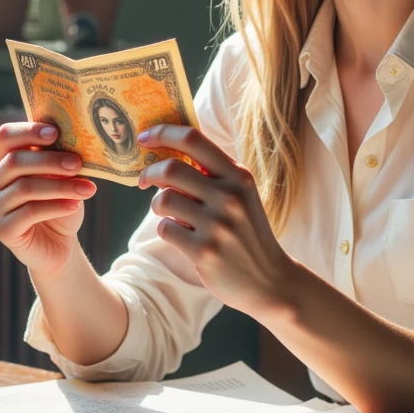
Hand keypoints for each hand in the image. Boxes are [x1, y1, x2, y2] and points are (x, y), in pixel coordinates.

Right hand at [0, 122, 96, 276]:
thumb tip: (76, 139)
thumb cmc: (59, 204)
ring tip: (87, 188)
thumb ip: (60, 159)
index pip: (6, 137)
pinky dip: (56, 206)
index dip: (28, 131)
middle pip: (15, 161)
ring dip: (60, 186)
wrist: (59, 244)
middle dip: (50, 161)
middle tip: (78, 163)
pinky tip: (75, 205)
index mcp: (2, 162)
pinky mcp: (2, 230)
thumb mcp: (61, 178)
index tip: (55, 132)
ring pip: (25, 188)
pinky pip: (29, 213)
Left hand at [136, 125, 294, 317]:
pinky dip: (165, 229)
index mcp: (238, 176)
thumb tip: (169, 150)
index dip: (163, 133)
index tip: (145, 137)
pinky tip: (180, 235)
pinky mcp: (204, 251)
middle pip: (171, 168)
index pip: (193, 139)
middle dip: (149, 172)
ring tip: (168, 213)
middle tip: (143, 179)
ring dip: (157, 205)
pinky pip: (165, 229)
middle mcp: (230, 196)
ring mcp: (218, 225)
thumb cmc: (247, 232)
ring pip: (163, 200)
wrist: (269, 279)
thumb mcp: (241, 195)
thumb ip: (213, 173)